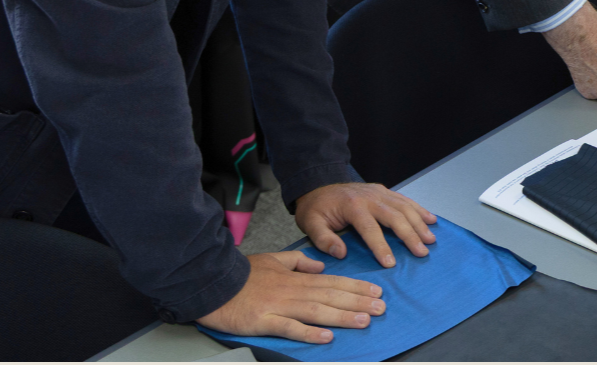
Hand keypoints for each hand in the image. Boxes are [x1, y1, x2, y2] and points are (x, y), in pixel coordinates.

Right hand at [197, 250, 384, 343]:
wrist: (215, 282)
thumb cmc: (244, 273)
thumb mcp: (274, 259)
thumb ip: (299, 262)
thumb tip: (321, 266)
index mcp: (296, 277)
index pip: (333, 281)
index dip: (356, 287)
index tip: (376, 291)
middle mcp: (293, 290)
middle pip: (331, 295)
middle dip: (358, 301)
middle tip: (382, 307)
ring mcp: (280, 305)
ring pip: (317, 311)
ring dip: (342, 316)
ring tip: (364, 320)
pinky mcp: (265, 320)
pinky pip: (290, 327)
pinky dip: (309, 332)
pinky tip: (326, 337)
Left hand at [294, 182, 436, 267]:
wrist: (318, 184)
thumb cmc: (316, 208)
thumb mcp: (310, 223)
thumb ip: (323, 239)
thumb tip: (341, 253)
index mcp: (352, 206)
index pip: (369, 228)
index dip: (381, 246)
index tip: (391, 263)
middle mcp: (369, 197)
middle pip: (394, 216)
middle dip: (409, 235)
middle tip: (422, 253)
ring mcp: (378, 192)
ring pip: (403, 207)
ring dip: (419, 223)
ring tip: (431, 239)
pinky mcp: (383, 190)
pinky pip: (404, 199)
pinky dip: (419, 209)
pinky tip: (430, 219)